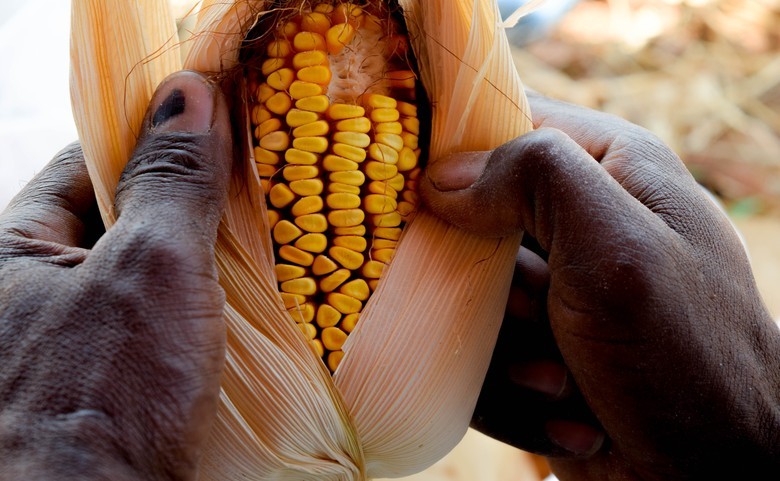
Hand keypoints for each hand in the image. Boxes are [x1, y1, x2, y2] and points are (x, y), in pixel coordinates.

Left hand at [0, 71, 232, 480]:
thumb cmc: (104, 392)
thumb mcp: (149, 268)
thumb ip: (171, 181)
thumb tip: (190, 93)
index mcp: (11, 250)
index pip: (88, 163)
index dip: (153, 136)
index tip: (216, 122)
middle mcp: (34, 291)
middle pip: (123, 216)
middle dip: (189, 197)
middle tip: (255, 179)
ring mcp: (76, 337)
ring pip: (151, 269)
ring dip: (205, 252)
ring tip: (267, 232)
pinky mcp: (115, 378)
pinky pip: (167, 317)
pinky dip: (206, 302)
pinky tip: (252, 298)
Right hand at [420, 92, 779, 479]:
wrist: (715, 475)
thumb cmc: (686, 357)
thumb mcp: (618, 249)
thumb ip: (537, 178)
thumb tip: (442, 177)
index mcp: (610, 166)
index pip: (507, 121)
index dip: (457, 153)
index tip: (430, 204)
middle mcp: (579, 220)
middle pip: (470, 219)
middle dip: (487, 286)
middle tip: (535, 315)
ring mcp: (556, 288)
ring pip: (466, 297)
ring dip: (505, 353)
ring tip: (560, 380)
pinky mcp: (535, 347)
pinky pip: (478, 356)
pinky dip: (511, 396)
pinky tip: (569, 414)